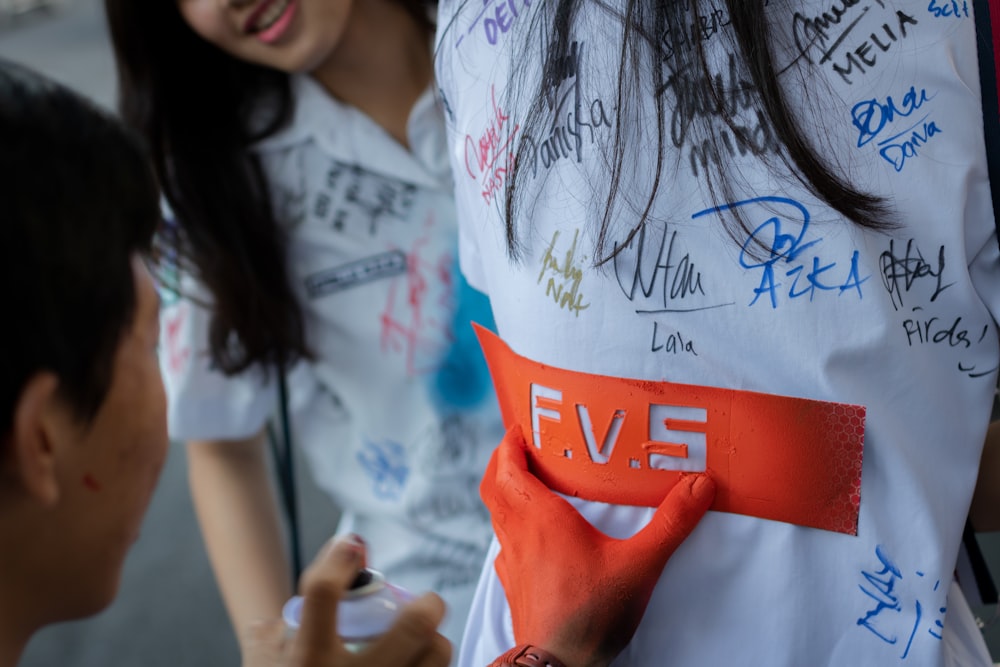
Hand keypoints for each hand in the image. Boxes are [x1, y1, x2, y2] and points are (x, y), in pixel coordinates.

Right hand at [242, 536, 450, 666]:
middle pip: (412, 625)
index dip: (337, 559)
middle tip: (423, 602)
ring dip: (434, 643)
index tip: (351, 547)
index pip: (321, 593)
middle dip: (425, 604)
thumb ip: (268, 639)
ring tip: (424, 644)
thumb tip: (286, 605)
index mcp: (305, 662)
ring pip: (437, 655)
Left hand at [481, 426, 714, 666]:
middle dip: (502, 460)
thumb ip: (671, 523)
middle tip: (520, 447)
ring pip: (496, 513)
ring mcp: (510, 559)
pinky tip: (532, 536)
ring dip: (505, 491)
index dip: (510, 443)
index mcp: (540, 517)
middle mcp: (518, 532)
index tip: (522, 428)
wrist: (557, 664)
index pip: (508, 466)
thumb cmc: (590, 614)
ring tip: (529, 483)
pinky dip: (511, 525)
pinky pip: (503, 542)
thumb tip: (700, 486)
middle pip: (494, 484)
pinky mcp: (512, 583)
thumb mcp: (640, 564)